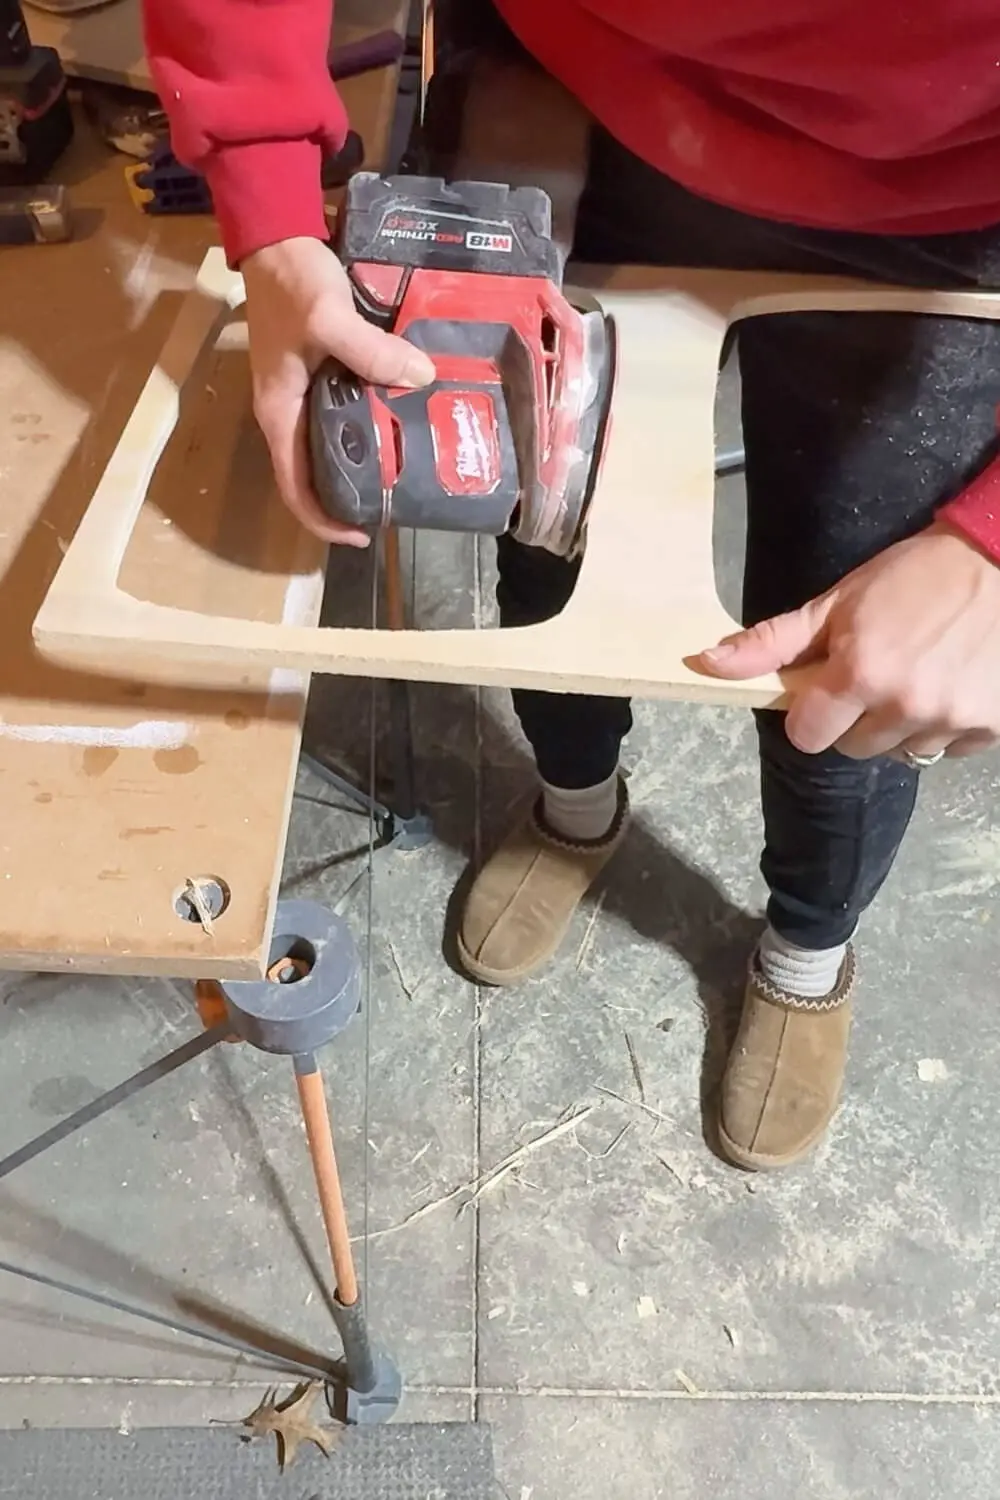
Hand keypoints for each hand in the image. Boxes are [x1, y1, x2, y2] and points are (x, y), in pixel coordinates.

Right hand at [241, 237, 433, 542]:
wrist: (276, 235)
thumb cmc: (293, 283)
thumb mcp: (330, 317)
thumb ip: (372, 351)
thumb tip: (422, 378)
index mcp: (279, 414)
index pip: (294, 489)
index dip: (324, 521)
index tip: (361, 536)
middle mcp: (287, 412)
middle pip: (315, 474)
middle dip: (350, 495)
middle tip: (396, 502)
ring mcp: (301, 393)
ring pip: (330, 444)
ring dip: (362, 462)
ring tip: (405, 468)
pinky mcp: (318, 372)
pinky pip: (343, 412)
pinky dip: (368, 423)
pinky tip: (400, 418)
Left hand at [698, 523, 999, 759]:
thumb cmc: (913, 574)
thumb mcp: (837, 600)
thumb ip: (773, 642)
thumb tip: (704, 662)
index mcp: (859, 675)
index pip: (807, 736)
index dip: (811, 713)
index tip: (826, 688)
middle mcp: (904, 705)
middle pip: (852, 748)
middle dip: (855, 718)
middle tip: (877, 672)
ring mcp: (949, 720)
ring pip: (901, 752)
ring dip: (900, 724)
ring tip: (918, 674)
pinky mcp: (990, 727)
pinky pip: (946, 750)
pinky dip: (942, 726)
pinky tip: (949, 684)